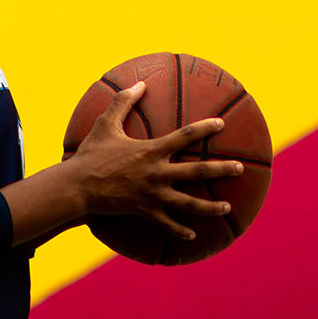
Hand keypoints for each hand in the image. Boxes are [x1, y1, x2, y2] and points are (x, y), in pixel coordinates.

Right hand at [67, 79, 246, 241]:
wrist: (78, 186)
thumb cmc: (91, 154)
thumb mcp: (106, 124)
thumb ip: (123, 101)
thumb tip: (140, 83)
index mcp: (152, 150)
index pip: (185, 136)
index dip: (205, 128)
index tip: (221, 124)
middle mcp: (158, 173)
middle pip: (197, 171)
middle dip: (221, 169)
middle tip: (239, 168)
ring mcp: (153, 195)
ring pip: (189, 203)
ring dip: (210, 207)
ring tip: (227, 208)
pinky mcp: (145, 211)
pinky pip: (167, 224)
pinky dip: (180, 231)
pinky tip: (192, 235)